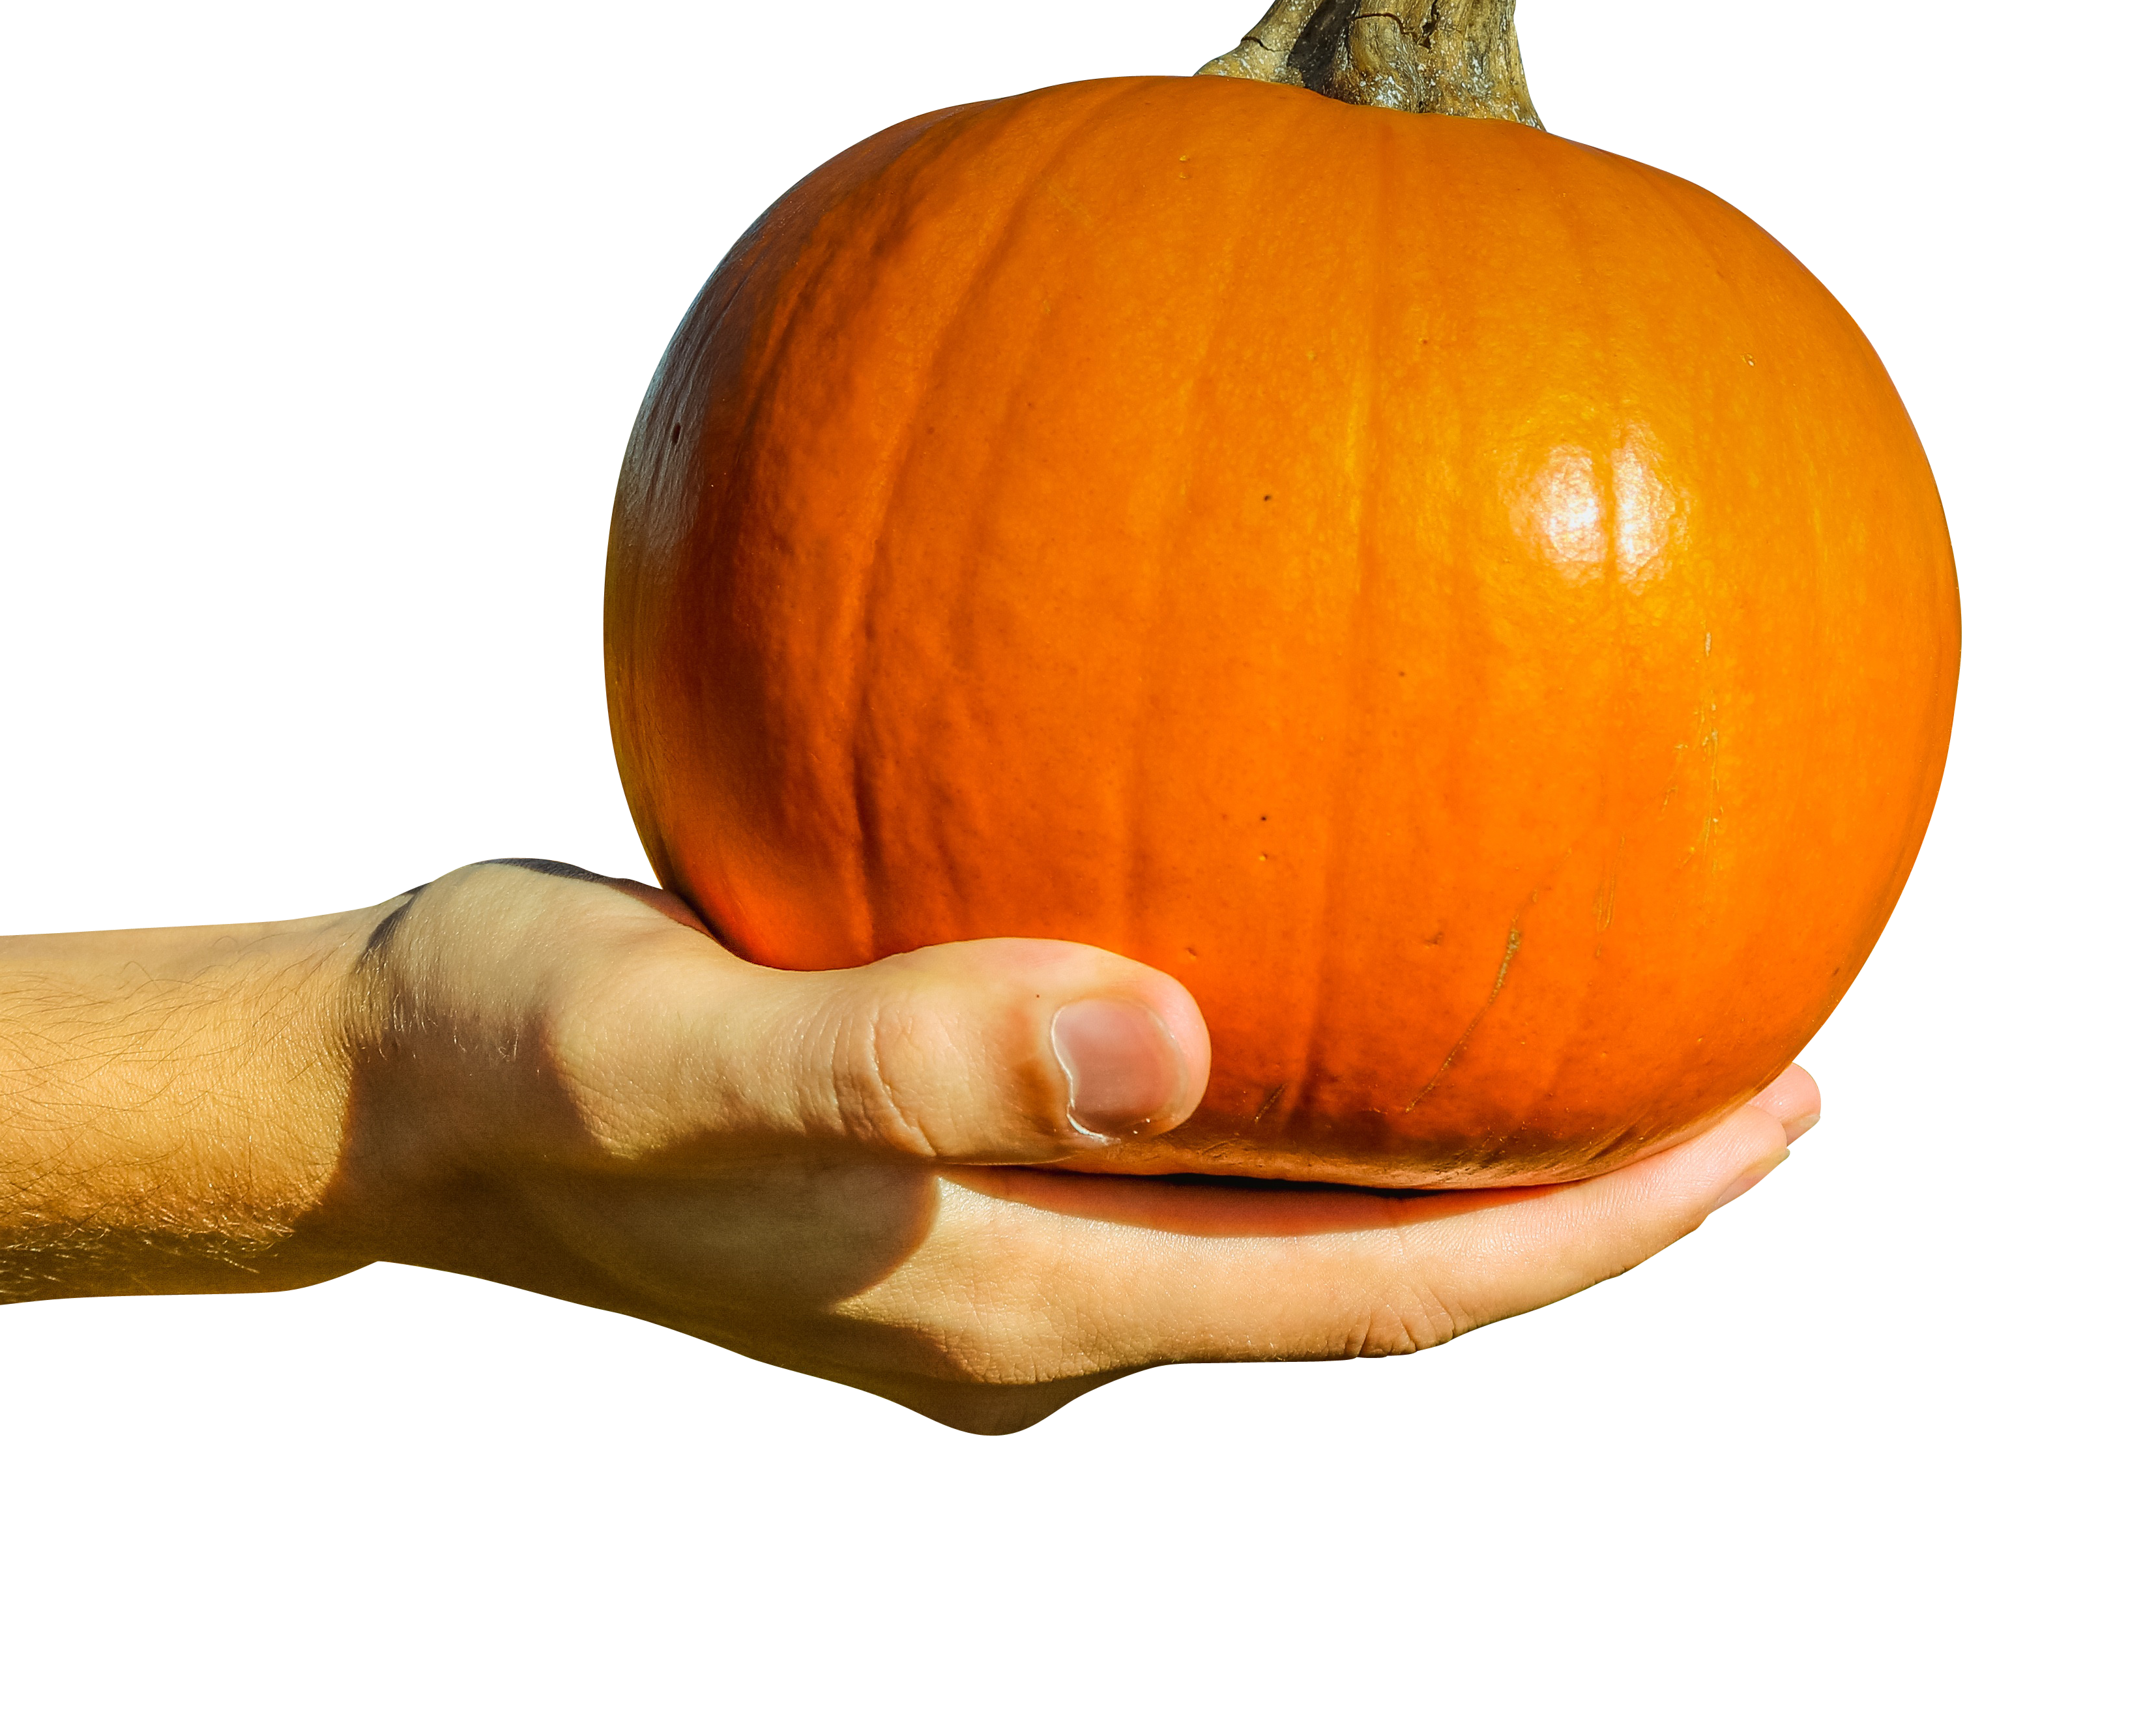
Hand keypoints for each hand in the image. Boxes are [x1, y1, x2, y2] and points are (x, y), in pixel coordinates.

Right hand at [323, 860, 1817, 1434]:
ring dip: (1454, 1086)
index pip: (1391, 1286)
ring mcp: (1014, 1206)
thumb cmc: (518, 1064)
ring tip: (1599, 951)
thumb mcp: (689, 1049)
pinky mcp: (968, 1115)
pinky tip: (1333, 857)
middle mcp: (1054, 1273)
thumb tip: (1165, 1045)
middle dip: (1580, 1167)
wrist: (387, 1081)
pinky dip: (1304, 1007)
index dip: (1595, 1216)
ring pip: (1298, 1167)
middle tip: (1758, 1029)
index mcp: (1032, 1298)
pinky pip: (1186, 1079)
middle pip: (1387, 1243)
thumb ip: (909, 1054)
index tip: (1767, 1102)